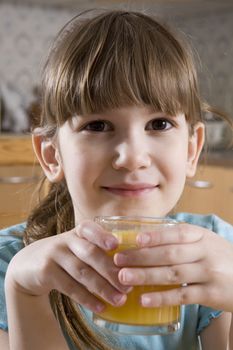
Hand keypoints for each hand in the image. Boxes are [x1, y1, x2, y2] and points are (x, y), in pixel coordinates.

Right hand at [6, 221, 130, 312]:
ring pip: (81, 272)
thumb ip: (96, 251)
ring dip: (103, 288)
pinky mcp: (45, 272)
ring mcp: (54, 254)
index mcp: (77, 232)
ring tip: (119, 300)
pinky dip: (87, 298)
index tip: (116, 245)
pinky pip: (70, 287)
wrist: (28, 266)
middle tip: (128, 286)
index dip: (102, 236)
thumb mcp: (76, 247)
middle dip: (110, 270)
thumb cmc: (64, 256)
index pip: (89, 229)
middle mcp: (65, 240)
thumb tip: (129, 270)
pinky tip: (101, 307)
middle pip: (90, 253)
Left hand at [114, 223, 232, 311]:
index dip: (155, 235)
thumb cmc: (220, 257)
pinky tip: (145, 299)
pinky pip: (183, 296)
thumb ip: (183, 238)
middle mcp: (206, 252)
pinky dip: (163, 298)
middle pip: (170, 253)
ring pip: (173, 274)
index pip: (177, 233)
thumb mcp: (207, 241)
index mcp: (202, 236)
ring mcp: (210, 273)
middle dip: (142, 256)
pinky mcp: (212, 294)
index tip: (134, 239)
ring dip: (146, 275)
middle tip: (119, 260)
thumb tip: (148, 234)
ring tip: (124, 278)